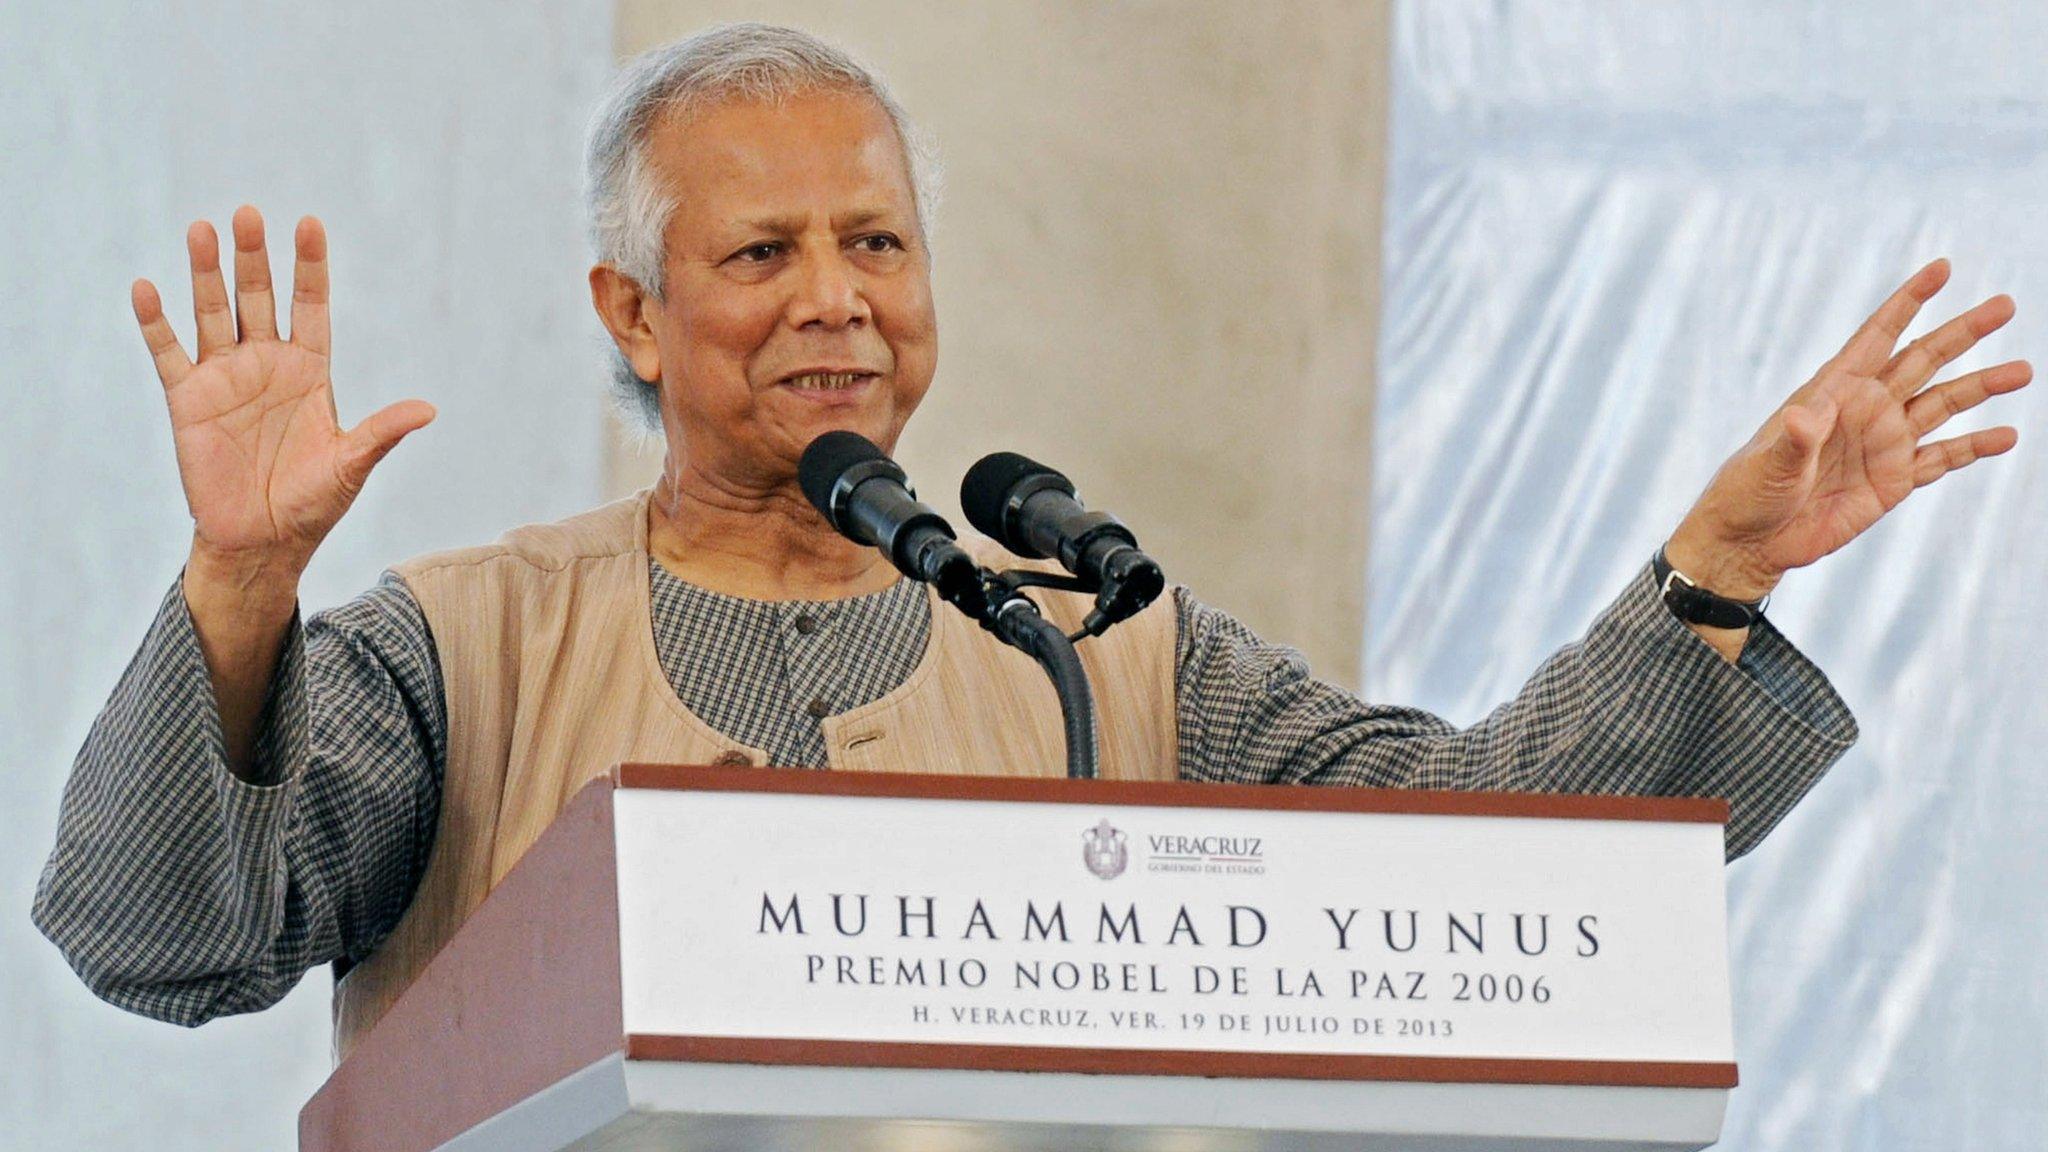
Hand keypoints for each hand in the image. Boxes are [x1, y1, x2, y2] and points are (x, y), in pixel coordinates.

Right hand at [134, 205, 434, 581]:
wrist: (262, 541)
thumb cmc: (312, 503)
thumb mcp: (351, 465)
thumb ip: (382, 432)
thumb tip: (429, 410)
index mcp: (310, 370)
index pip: (311, 306)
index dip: (310, 267)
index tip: (310, 224)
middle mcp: (266, 363)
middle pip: (259, 297)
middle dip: (255, 258)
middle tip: (249, 214)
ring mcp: (225, 377)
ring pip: (213, 313)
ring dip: (206, 274)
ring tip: (202, 230)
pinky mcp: (188, 400)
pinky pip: (168, 352)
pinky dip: (156, 322)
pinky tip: (146, 288)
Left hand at [1668, 258, 2027, 602]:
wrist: (1752, 541)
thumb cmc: (1749, 492)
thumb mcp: (1770, 463)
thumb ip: (1794, 438)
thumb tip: (1800, 416)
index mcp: (1833, 391)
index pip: (1878, 336)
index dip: (1908, 301)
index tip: (1942, 269)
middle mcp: (1866, 409)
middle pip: (1923, 360)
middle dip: (1963, 332)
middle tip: (2006, 305)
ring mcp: (1883, 443)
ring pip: (1942, 404)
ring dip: (1981, 387)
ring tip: (2023, 371)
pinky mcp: (1894, 481)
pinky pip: (1942, 458)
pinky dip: (1974, 447)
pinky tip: (2006, 436)